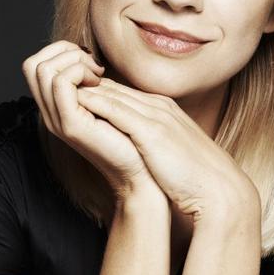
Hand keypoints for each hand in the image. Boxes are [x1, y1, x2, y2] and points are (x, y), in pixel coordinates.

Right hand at [21, 41, 163, 200]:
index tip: (89, 61)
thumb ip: (89, 82)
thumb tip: (85, 56)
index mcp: (54, 106)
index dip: (59, 51)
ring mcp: (56, 119)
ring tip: (97, 75)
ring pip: (43, 69)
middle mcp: (49, 113)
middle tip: (93, 66)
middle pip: (32, 64)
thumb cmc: (128, 136)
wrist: (139, 171)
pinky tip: (99, 82)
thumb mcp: (103, 101)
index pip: (34, 65)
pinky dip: (80, 72)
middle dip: (64, 52)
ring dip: (74, 61)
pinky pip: (61, 83)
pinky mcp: (70, 124)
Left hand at [75, 78, 257, 221]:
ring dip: (84, 89)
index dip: (93, 91)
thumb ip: (149, 140)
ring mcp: (156, 116)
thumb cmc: (194, 178)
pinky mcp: (153, 131)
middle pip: (112, 87)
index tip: (70, 93)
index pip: (120, 92)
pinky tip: (77, 104)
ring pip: (112, 93)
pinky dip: (97, 105)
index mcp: (162, 111)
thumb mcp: (168, 151)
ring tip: (57, 89)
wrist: (218, 191)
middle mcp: (158, 107)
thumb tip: (130, 143)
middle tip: (54, 83)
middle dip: (82, 83)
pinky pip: (118, 111)